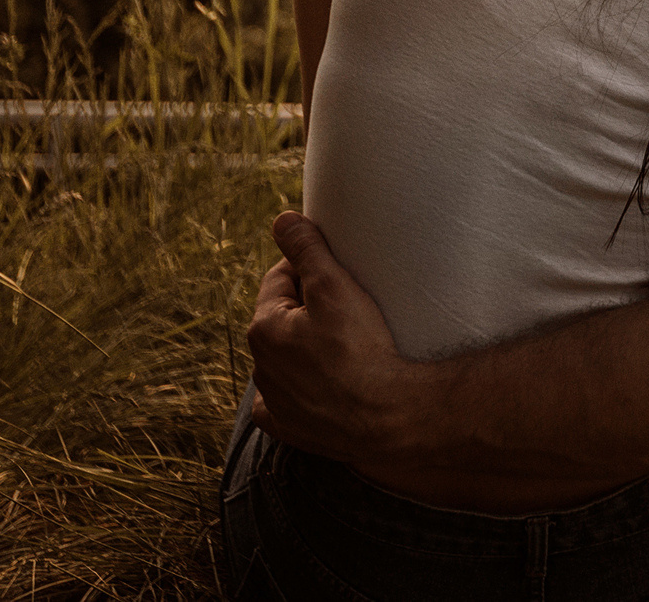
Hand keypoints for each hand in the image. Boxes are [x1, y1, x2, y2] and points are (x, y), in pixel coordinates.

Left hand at [247, 211, 437, 462]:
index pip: (280, 279)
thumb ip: (306, 249)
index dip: (309, 268)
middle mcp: (260, 367)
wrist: (388, 416)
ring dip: (306, 347)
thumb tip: (282, 220)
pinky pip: (287, 402)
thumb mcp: (334, 286)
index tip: (338, 271)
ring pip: (287, 360)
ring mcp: (274, 402)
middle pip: (283, 320)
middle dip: (307, 308)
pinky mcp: (290, 428)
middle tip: (348, 306)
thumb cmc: (362, 348)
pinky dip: (302, 389)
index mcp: (263, 329)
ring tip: (346, 345)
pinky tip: (325, 384)